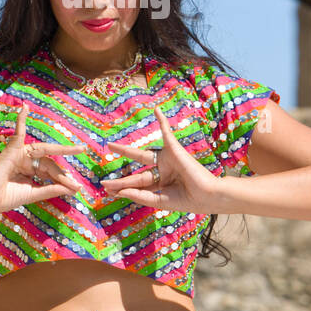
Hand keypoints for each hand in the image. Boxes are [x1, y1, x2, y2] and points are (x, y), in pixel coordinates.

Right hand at [0, 102, 85, 212]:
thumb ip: (51, 189)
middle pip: (50, 164)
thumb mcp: (34, 193)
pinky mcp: (13, 149)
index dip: (63, 180)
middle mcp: (27, 161)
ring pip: (45, 151)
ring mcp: (20, 154)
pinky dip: (21, 119)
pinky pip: (19, 132)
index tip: (76, 188)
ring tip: (79, 149)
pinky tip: (25, 108)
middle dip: (62, 174)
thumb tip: (72, 188)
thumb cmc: (6, 198)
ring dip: (62, 149)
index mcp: (31, 171)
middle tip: (76, 184)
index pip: (51, 172)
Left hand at [99, 103, 221, 212]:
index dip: (123, 189)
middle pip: (136, 174)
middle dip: (121, 180)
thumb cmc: (187, 200)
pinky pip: (166, 132)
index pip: (138, 186)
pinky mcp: (174, 149)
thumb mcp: (159, 200)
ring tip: (110, 146)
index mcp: (160, 184)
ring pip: (141, 155)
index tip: (109, 192)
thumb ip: (140, 196)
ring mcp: (167, 159)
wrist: (206, 195)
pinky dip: (162, 121)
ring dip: (125, 150)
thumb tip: (120, 191)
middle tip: (104, 182)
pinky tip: (156, 110)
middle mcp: (161, 170)